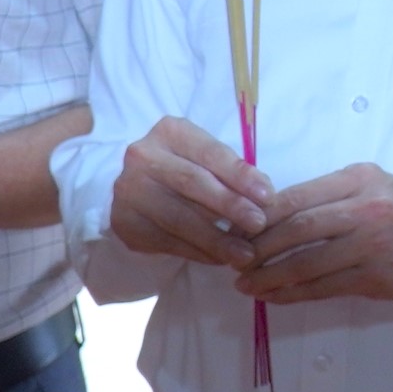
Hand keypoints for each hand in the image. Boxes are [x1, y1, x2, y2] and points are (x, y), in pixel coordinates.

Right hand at [111, 118, 274, 266]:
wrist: (139, 193)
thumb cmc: (186, 171)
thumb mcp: (206, 161)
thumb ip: (231, 172)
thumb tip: (263, 194)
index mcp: (170, 132)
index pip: (210, 153)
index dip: (240, 175)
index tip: (267, 196)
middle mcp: (143, 156)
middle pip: (193, 182)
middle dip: (231, 206)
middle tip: (258, 225)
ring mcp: (129, 190)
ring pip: (179, 217)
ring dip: (216, 239)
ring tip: (244, 254)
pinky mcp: (125, 222)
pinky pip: (167, 241)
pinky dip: (198, 253)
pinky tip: (219, 259)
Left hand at [237, 164, 392, 304]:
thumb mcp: (367, 182)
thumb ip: (325, 192)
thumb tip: (268, 210)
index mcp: (358, 181)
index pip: (298, 197)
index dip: (261, 215)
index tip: (236, 226)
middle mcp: (365, 212)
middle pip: (299, 230)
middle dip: (259, 248)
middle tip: (234, 259)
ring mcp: (371, 248)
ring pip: (308, 265)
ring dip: (270, 277)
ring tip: (245, 284)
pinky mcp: (374, 279)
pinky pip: (324, 289)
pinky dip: (294, 294)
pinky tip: (273, 296)